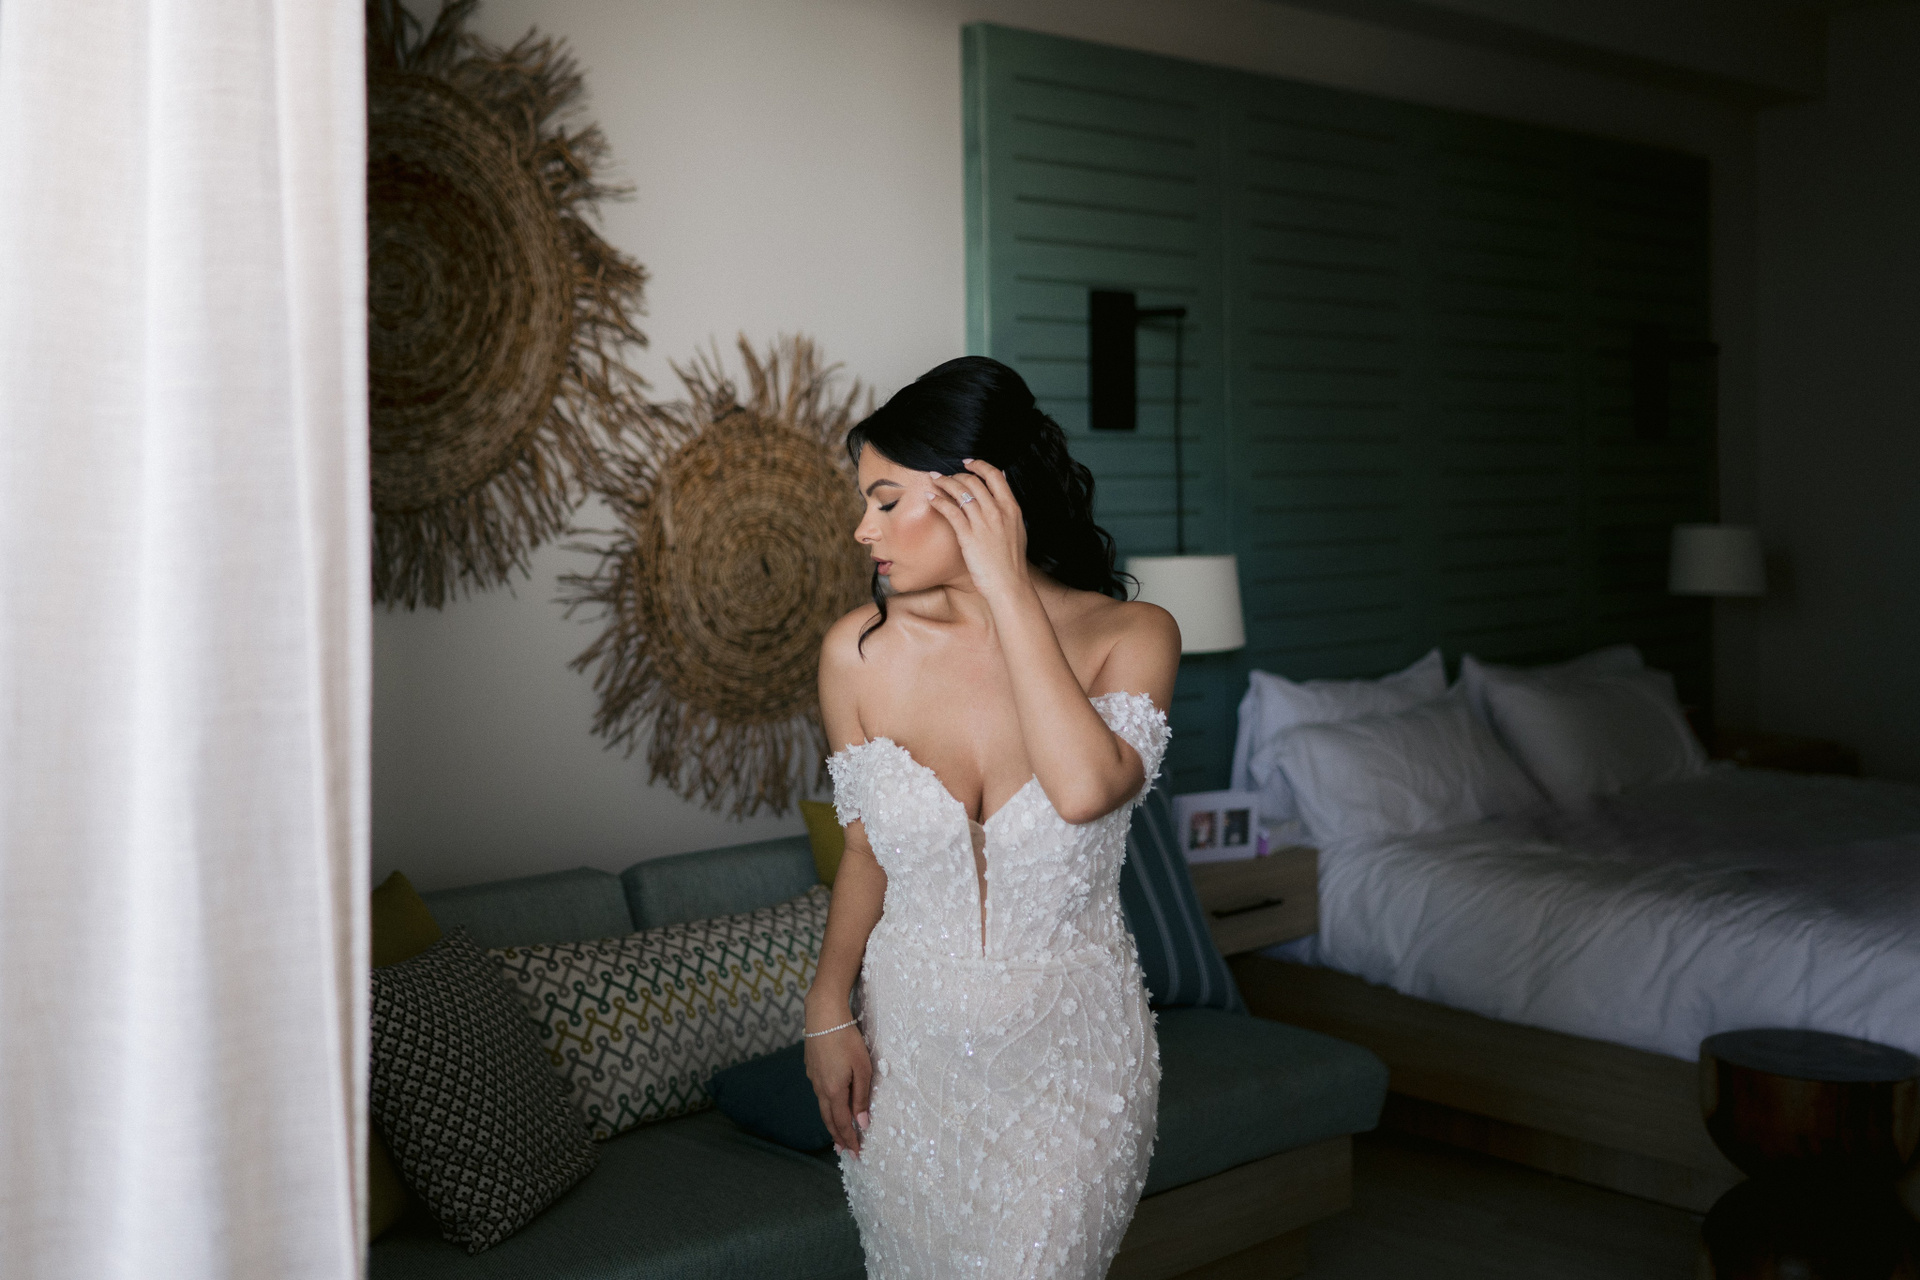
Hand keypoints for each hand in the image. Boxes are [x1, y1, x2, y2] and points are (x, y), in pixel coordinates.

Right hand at [804, 1018, 872, 1157]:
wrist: (823, 1016)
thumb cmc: (847, 1040)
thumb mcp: (862, 1068)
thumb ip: (861, 1097)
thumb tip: (862, 1123)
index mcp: (834, 1091)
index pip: (842, 1123)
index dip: (850, 1139)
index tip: (856, 1153)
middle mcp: (820, 1088)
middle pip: (828, 1119)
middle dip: (838, 1136)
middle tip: (845, 1150)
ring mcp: (813, 1078)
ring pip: (822, 1107)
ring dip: (831, 1122)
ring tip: (838, 1133)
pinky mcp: (811, 1068)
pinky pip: (819, 1093)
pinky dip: (826, 1106)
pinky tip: (831, 1104)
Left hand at [927, 459, 1028, 599]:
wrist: (1009, 584)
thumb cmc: (1011, 561)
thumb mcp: (1017, 529)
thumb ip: (1008, 508)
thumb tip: (1003, 485)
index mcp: (1011, 508)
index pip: (994, 475)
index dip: (979, 465)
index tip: (967, 463)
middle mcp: (997, 511)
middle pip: (974, 481)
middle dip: (956, 474)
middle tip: (945, 476)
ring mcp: (983, 523)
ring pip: (960, 492)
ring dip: (944, 483)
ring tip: (934, 480)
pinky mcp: (968, 536)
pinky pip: (950, 511)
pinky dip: (938, 500)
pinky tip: (930, 497)